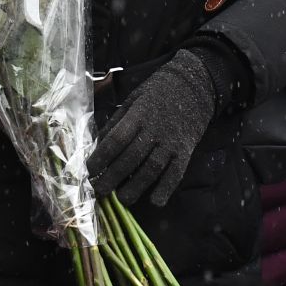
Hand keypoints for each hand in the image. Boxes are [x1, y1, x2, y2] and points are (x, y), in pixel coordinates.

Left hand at [91, 51, 220, 205]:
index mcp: (139, 114)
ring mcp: (171, 142)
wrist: (196, 84)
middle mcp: (155, 130)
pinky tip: (155, 201)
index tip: (90, 169)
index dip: (102, 157)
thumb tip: (99, 143)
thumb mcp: (134, 98)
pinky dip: (166, 189)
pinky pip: (176, 174)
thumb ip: (117, 120)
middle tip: (99, 190)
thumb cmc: (159, 91)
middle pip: (130, 158)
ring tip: (122, 200)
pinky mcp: (186, 151)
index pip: (117, 139)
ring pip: (151, 169)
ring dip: (135, 188)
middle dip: (112, 177)